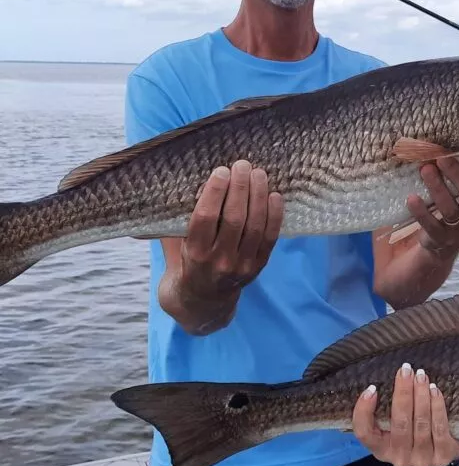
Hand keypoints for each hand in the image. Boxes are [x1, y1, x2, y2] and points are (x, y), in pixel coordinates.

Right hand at [166, 160, 283, 320]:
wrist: (203, 301)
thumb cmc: (188, 262)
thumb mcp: (178, 245)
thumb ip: (183, 219)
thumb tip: (193, 180)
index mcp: (195, 254)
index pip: (206, 218)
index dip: (215, 192)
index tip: (220, 171)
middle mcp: (219, 261)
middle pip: (234, 219)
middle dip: (240, 188)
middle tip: (242, 165)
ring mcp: (242, 266)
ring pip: (255, 226)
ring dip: (258, 196)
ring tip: (259, 174)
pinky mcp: (259, 266)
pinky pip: (270, 238)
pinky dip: (274, 215)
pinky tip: (274, 195)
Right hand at [352, 363, 458, 465]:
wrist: (445, 449)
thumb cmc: (415, 429)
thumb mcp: (395, 424)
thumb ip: (387, 409)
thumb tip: (386, 380)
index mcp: (382, 449)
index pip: (364, 433)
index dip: (364, 411)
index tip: (372, 388)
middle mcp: (400, 457)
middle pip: (399, 423)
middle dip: (403, 392)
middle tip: (406, 370)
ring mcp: (422, 459)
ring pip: (421, 423)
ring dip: (421, 395)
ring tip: (421, 376)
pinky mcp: (443, 456)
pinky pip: (439, 427)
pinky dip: (437, 406)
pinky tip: (434, 391)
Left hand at [408, 159, 458, 255]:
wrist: (441, 243)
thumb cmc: (454, 205)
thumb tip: (447, 141)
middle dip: (458, 176)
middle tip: (442, 158)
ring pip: (451, 211)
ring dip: (438, 188)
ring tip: (425, 169)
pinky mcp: (441, 239)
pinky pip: (432, 227)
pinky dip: (421, 212)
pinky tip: (412, 198)